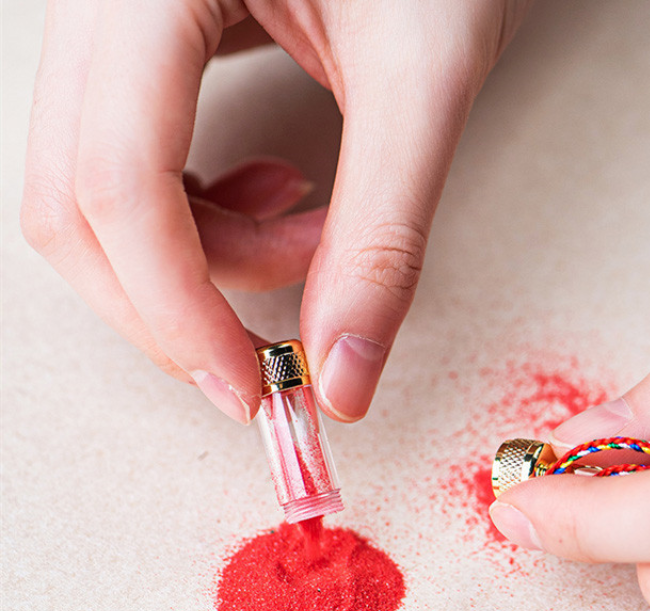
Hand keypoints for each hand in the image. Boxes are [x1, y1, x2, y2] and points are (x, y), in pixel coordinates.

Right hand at [21, 0, 529, 424]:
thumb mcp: (424, 81)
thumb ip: (384, 237)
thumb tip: (346, 378)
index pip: (115, 180)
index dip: (177, 312)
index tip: (252, 388)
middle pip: (77, 203)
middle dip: (174, 305)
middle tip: (269, 351)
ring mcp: (114, 26)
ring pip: (98, 199)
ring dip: (201, 262)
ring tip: (307, 230)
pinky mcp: (146, 54)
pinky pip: (134, 172)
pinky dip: (204, 226)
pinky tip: (277, 201)